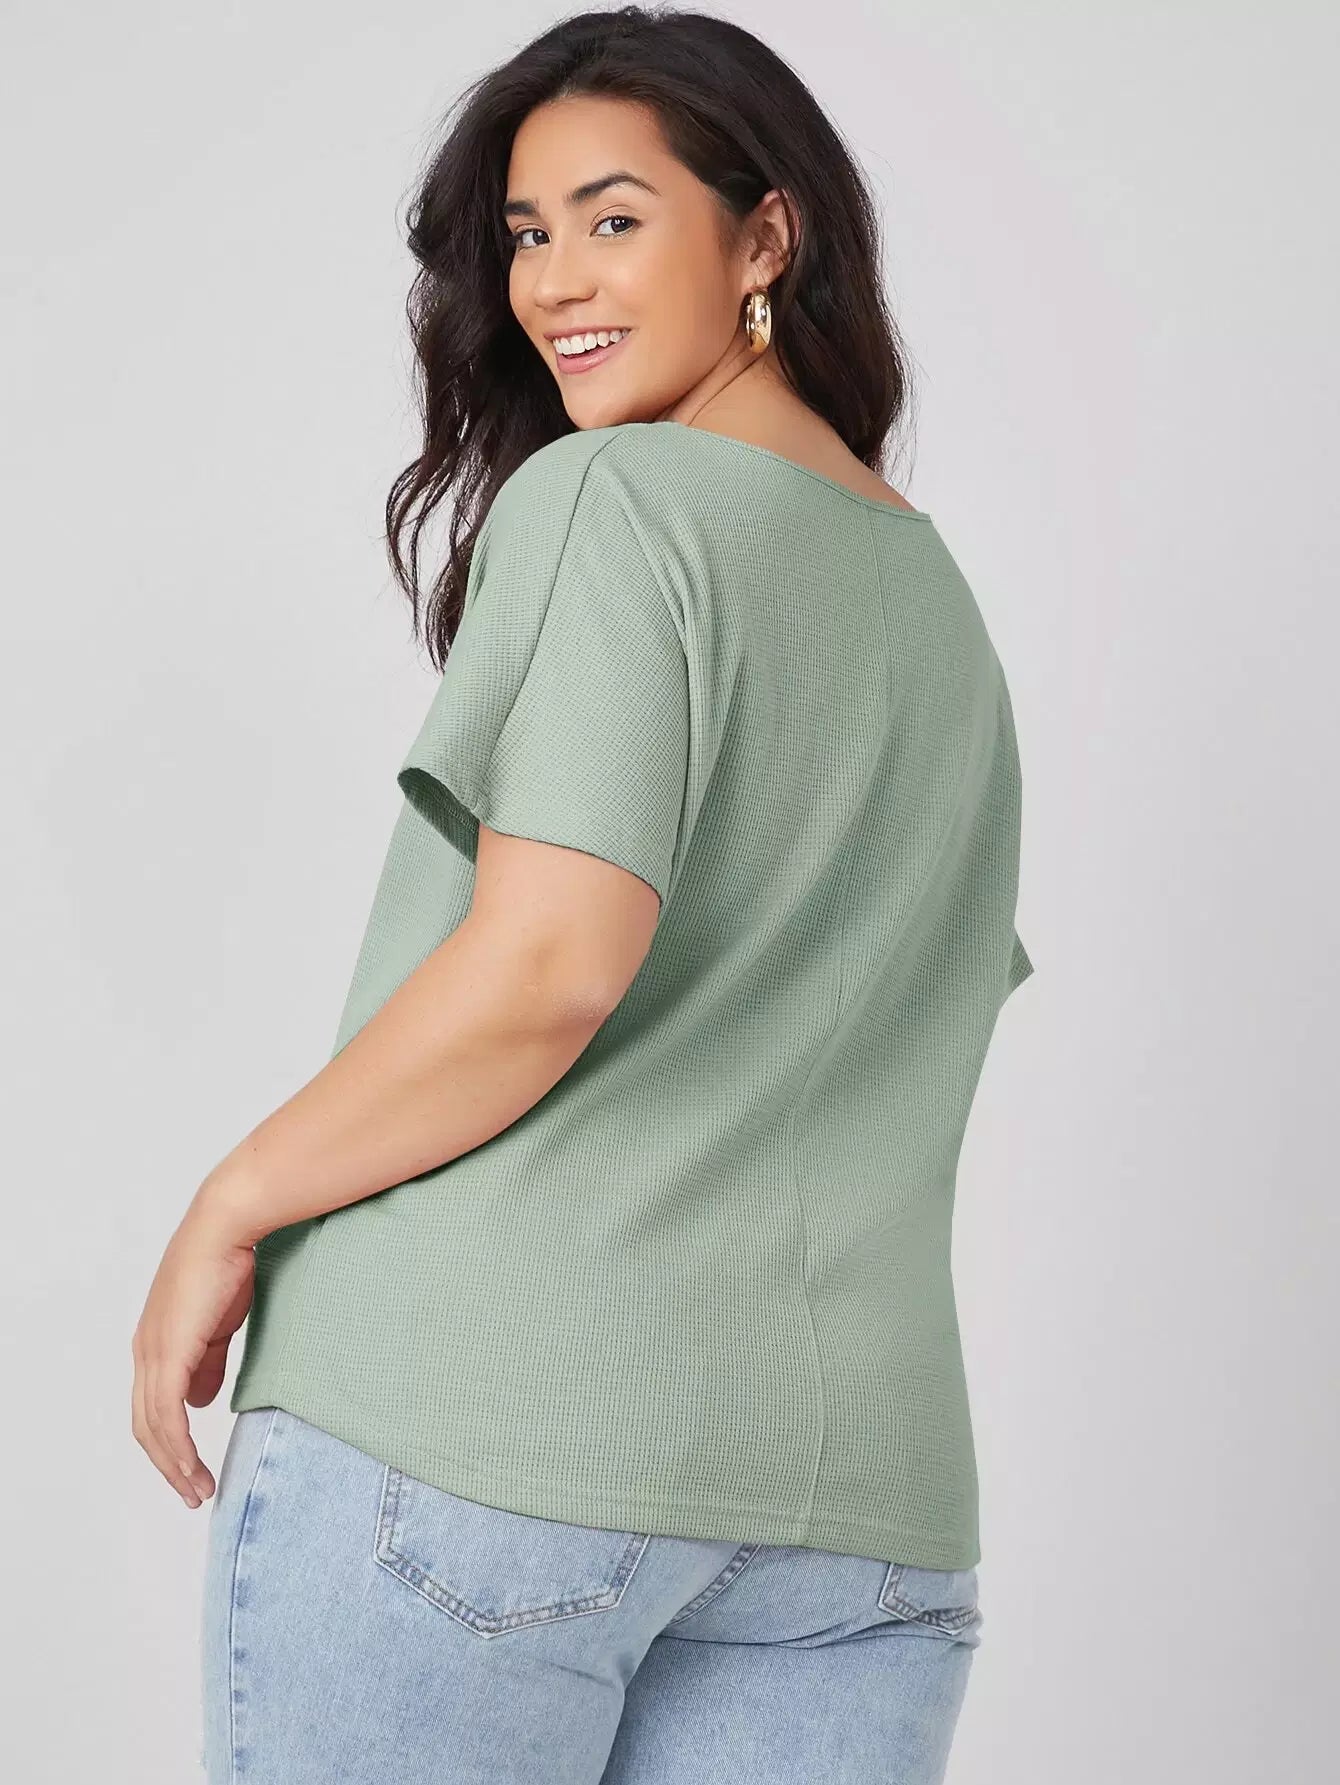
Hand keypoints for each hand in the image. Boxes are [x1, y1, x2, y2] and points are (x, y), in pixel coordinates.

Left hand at [130, 1197, 255, 1507]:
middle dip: (169, 1466)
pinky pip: (167, 1414)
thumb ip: (209, 1362)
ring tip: (199, 1490)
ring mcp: (153, 1353)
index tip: (193, 1470)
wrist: (226, 1227)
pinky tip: (192, 1465)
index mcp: (155, 1344)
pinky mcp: (168, 1352)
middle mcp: (145, 1352)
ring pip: (154, 1427)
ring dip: (175, 1465)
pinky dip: (178, 1446)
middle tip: (194, 1493)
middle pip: (146, 1427)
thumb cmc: (228, 1264)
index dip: (169, 1444)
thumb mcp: (219, 1323)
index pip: (153, 1408)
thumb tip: (203, 1401)